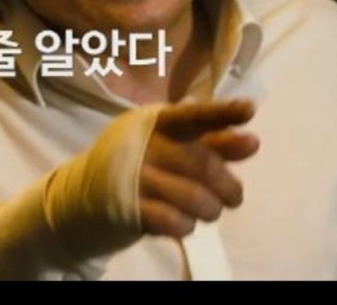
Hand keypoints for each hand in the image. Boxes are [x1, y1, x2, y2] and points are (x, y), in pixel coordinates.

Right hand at [139, 99, 258, 236]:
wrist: (84, 190)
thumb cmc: (139, 161)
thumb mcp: (170, 143)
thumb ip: (211, 142)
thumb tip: (252, 142)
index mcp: (158, 122)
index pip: (194, 116)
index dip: (222, 113)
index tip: (250, 110)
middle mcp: (146, 144)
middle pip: (204, 165)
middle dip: (229, 186)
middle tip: (234, 196)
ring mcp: (135, 176)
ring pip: (195, 198)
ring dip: (212, 210)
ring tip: (209, 211)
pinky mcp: (129, 208)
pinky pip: (174, 222)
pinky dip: (187, 226)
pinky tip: (183, 222)